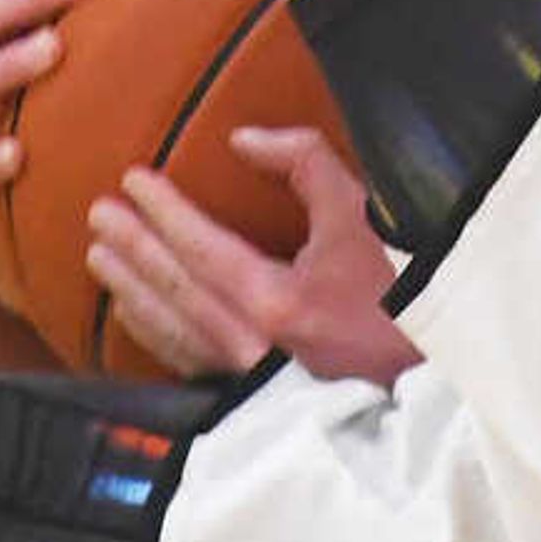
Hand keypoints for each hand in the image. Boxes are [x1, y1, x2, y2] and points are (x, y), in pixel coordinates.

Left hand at [86, 127, 414, 382]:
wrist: (443, 380)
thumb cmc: (407, 294)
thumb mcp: (363, 216)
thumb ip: (304, 164)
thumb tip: (244, 140)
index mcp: (276, 301)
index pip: (200, 248)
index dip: (162, 211)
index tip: (131, 181)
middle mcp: (254, 345)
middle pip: (176, 290)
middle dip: (134, 249)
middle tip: (97, 215)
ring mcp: (254, 380)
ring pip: (176, 332)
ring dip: (134, 292)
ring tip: (100, 259)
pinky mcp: (262, 401)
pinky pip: (192, 363)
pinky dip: (159, 336)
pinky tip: (138, 318)